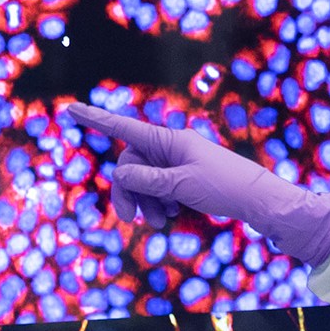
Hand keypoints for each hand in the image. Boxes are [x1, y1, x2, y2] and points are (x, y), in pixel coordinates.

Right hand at [75, 105, 329, 265]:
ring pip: (144, 181)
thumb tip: (118, 174)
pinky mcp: (185, 178)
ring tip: (160, 222)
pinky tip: (170, 218)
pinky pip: (159, 189)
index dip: (96, 119)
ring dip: (146, 202)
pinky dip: (159, 204)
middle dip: (129, 192)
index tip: (70, 108)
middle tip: (132, 220)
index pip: (124, 128)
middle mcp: (170, 148)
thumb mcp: (181, 185)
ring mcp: (177, 163)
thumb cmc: (223, 186)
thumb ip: (147, 180)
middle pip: (130, 165)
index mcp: (168, 140)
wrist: (258, 200)